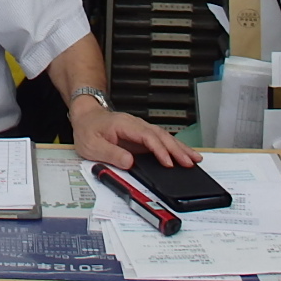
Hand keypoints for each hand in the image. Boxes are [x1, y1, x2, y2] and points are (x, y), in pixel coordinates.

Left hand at [68, 102, 201, 169]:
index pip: (147, 137)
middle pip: (160, 136)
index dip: (159, 150)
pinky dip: (174, 147)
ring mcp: (140, 129)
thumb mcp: (92, 145)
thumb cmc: (88, 130)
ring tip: (194, 158)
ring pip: (164, 137)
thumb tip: (130, 163)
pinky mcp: (142, 135)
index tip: (168, 163)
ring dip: (180, 148)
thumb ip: (111, 154)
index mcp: (124, 125)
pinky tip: (184, 153)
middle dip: (177, 149)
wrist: (86, 117)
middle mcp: (136, 125)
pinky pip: (160, 140)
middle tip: (190, 162)